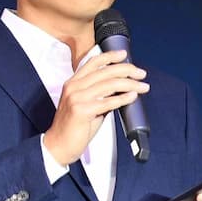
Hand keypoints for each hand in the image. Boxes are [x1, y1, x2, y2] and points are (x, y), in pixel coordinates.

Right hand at [43, 50, 147, 165]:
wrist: (58, 145)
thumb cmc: (74, 127)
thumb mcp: (86, 105)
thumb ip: (101, 95)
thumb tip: (121, 89)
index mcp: (73, 83)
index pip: (93, 63)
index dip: (110, 56)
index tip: (124, 54)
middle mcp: (74, 87)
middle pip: (105, 72)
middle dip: (127, 70)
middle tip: (141, 74)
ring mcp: (77, 98)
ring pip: (110, 85)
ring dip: (130, 84)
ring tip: (143, 86)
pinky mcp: (82, 110)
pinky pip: (108, 102)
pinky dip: (124, 98)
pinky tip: (133, 96)